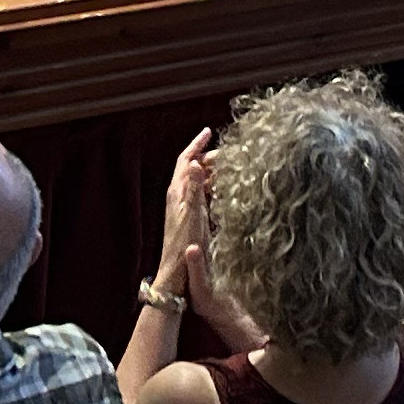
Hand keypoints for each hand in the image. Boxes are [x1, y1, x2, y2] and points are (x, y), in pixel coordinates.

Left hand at [154, 127, 215, 291]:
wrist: (177, 271)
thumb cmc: (183, 245)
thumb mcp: (193, 215)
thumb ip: (194, 189)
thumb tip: (195, 162)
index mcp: (176, 192)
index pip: (185, 160)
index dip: (196, 144)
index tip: (208, 132)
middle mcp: (177, 196)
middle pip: (191, 168)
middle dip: (206, 156)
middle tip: (226, 153)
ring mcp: (182, 206)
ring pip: (196, 180)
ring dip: (209, 171)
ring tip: (226, 167)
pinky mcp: (188, 216)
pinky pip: (200, 193)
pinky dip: (210, 185)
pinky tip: (221, 190)